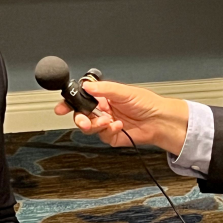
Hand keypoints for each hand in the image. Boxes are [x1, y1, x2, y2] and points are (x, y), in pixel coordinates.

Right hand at [54, 80, 189, 154]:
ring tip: (106, 122)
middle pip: (81, 115)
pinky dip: (109, 131)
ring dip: (95, 125)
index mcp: (104, 97)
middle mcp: (103, 110)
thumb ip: (104, 89)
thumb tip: (87, 86)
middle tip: (83, 121)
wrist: (160, 121)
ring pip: (90, 128)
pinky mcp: (113, 136)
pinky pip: (103, 136)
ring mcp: (107, 124)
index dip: (70, 103)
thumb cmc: (147, 103)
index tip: (62, 107)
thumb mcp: (124, 91)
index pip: (82, 99)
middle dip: (79, 118)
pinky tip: (118, 126)